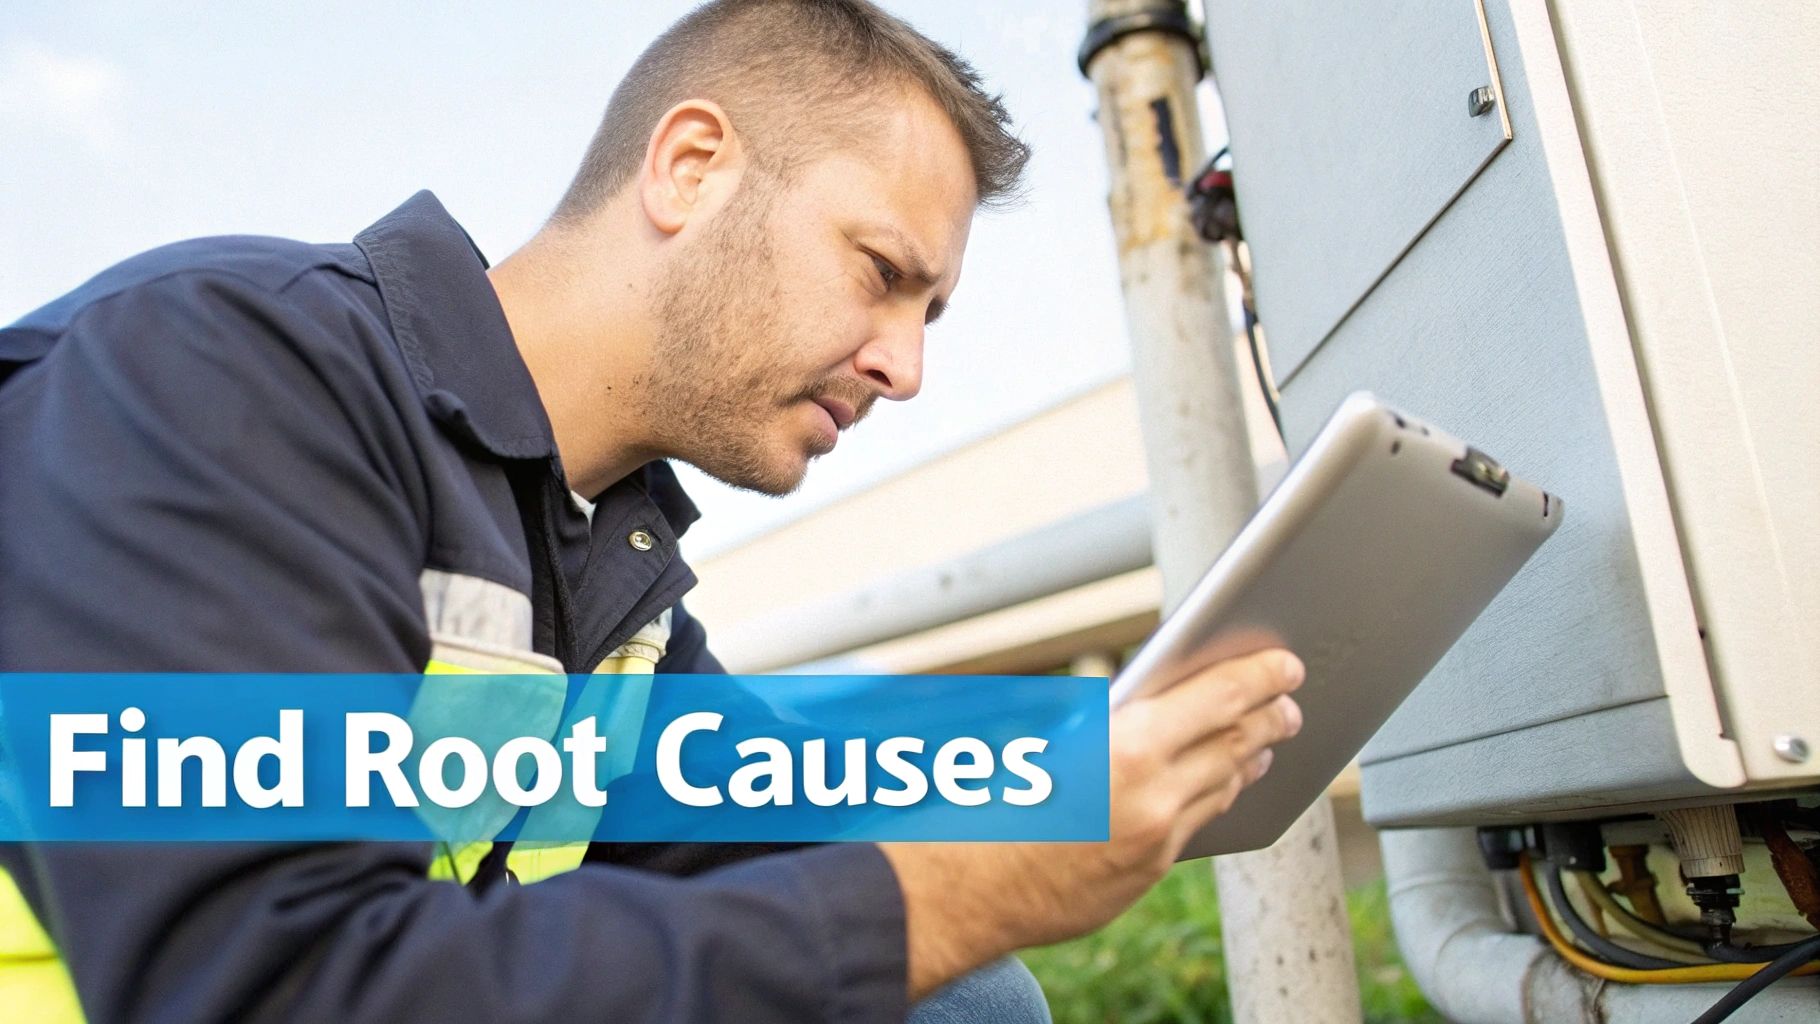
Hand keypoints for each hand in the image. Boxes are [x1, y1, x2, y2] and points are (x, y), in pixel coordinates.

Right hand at [880, 647, 1304, 997]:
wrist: (961, 890)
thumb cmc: (988, 797)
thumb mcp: (1053, 737)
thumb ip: (1117, 721)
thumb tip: (1164, 702)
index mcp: (1127, 746)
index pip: (1220, 699)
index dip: (1261, 677)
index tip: (1287, 664)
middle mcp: (1152, 796)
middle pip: (1236, 745)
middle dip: (1269, 718)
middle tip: (1290, 702)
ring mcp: (1155, 842)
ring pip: (1222, 789)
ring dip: (1249, 758)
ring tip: (1265, 740)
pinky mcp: (1146, 875)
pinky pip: (1194, 827)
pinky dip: (1214, 797)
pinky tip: (1220, 785)